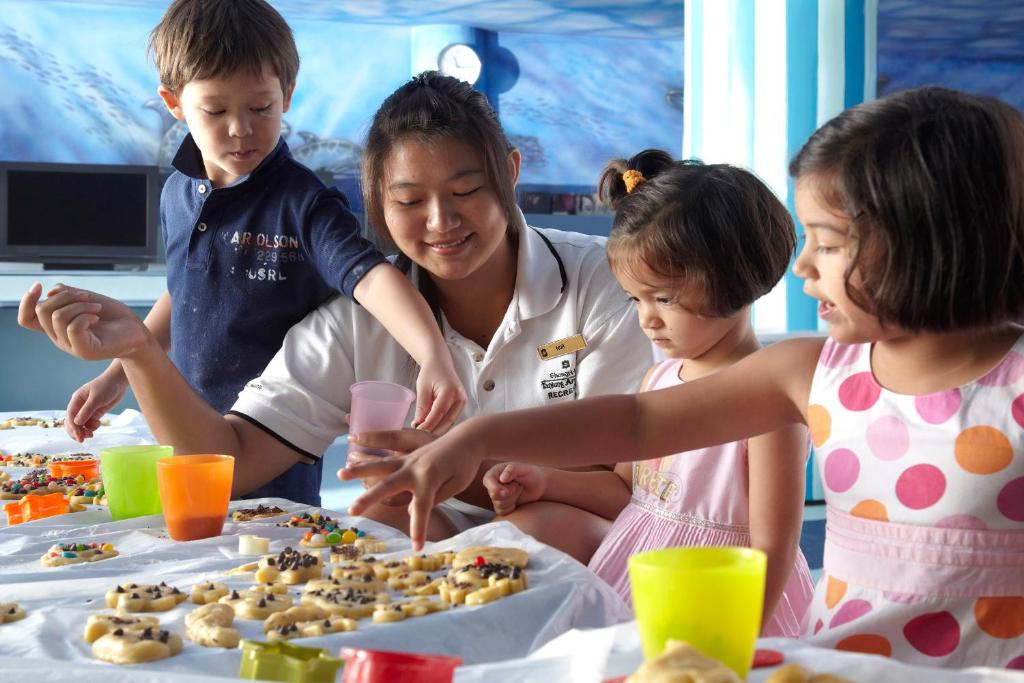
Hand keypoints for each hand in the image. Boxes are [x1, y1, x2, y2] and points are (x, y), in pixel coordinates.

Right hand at [19, 283, 149, 360]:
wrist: (136, 332)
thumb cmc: (113, 316)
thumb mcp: (87, 300)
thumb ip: (67, 295)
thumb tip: (50, 292)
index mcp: (56, 327)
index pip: (27, 319)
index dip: (26, 301)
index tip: (39, 285)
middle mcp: (59, 338)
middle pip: (43, 310)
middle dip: (65, 296)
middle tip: (87, 297)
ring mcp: (71, 346)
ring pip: (58, 316)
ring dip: (80, 305)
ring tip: (96, 308)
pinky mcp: (84, 351)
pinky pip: (73, 327)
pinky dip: (86, 315)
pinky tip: (97, 318)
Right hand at [65, 368, 127, 441]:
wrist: (119, 382)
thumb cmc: (106, 386)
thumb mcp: (96, 398)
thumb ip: (87, 410)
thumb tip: (76, 423)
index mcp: (76, 401)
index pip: (70, 417)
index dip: (73, 428)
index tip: (79, 437)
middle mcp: (80, 406)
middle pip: (72, 423)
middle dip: (76, 432)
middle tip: (83, 440)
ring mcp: (88, 410)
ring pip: (81, 425)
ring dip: (85, 431)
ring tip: (92, 434)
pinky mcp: (96, 413)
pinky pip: (90, 424)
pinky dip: (92, 427)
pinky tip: (98, 425)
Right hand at [341, 422, 482, 549]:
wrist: (468, 438)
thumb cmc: (465, 465)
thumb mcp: (455, 485)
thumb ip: (433, 498)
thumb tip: (411, 512)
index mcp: (431, 478)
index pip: (421, 508)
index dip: (418, 529)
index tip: (416, 548)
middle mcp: (415, 467)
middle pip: (389, 485)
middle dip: (369, 498)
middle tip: (351, 510)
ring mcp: (409, 459)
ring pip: (380, 466)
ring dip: (359, 470)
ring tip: (340, 474)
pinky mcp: (406, 456)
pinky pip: (385, 460)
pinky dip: (367, 460)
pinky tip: (350, 461)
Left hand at [412, 359, 465, 433]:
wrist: (441, 363)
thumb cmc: (431, 372)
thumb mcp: (423, 387)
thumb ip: (422, 406)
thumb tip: (418, 425)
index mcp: (450, 391)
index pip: (439, 413)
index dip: (428, 424)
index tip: (416, 433)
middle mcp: (460, 398)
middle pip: (447, 421)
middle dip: (433, 431)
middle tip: (419, 439)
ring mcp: (462, 403)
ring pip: (450, 422)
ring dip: (437, 430)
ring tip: (423, 436)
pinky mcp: (460, 406)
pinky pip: (451, 419)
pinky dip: (441, 425)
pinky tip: (430, 430)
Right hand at [482, 462, 547, 515]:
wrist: (538, 485)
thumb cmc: (531, 474)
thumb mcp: (523, 468)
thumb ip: (512, 470)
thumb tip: (501, 479)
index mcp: (495, 472)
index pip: (488, 480)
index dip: (496, 488)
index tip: (506, 492)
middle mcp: (493, 484)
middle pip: (494, 495)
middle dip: (509, 494)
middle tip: (517, 486)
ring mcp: (496, 495)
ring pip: (498, 504)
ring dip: (512, 499)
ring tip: (518, 490)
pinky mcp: (500, 505)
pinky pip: (502, 511)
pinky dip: (511, 507)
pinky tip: (516, 500)